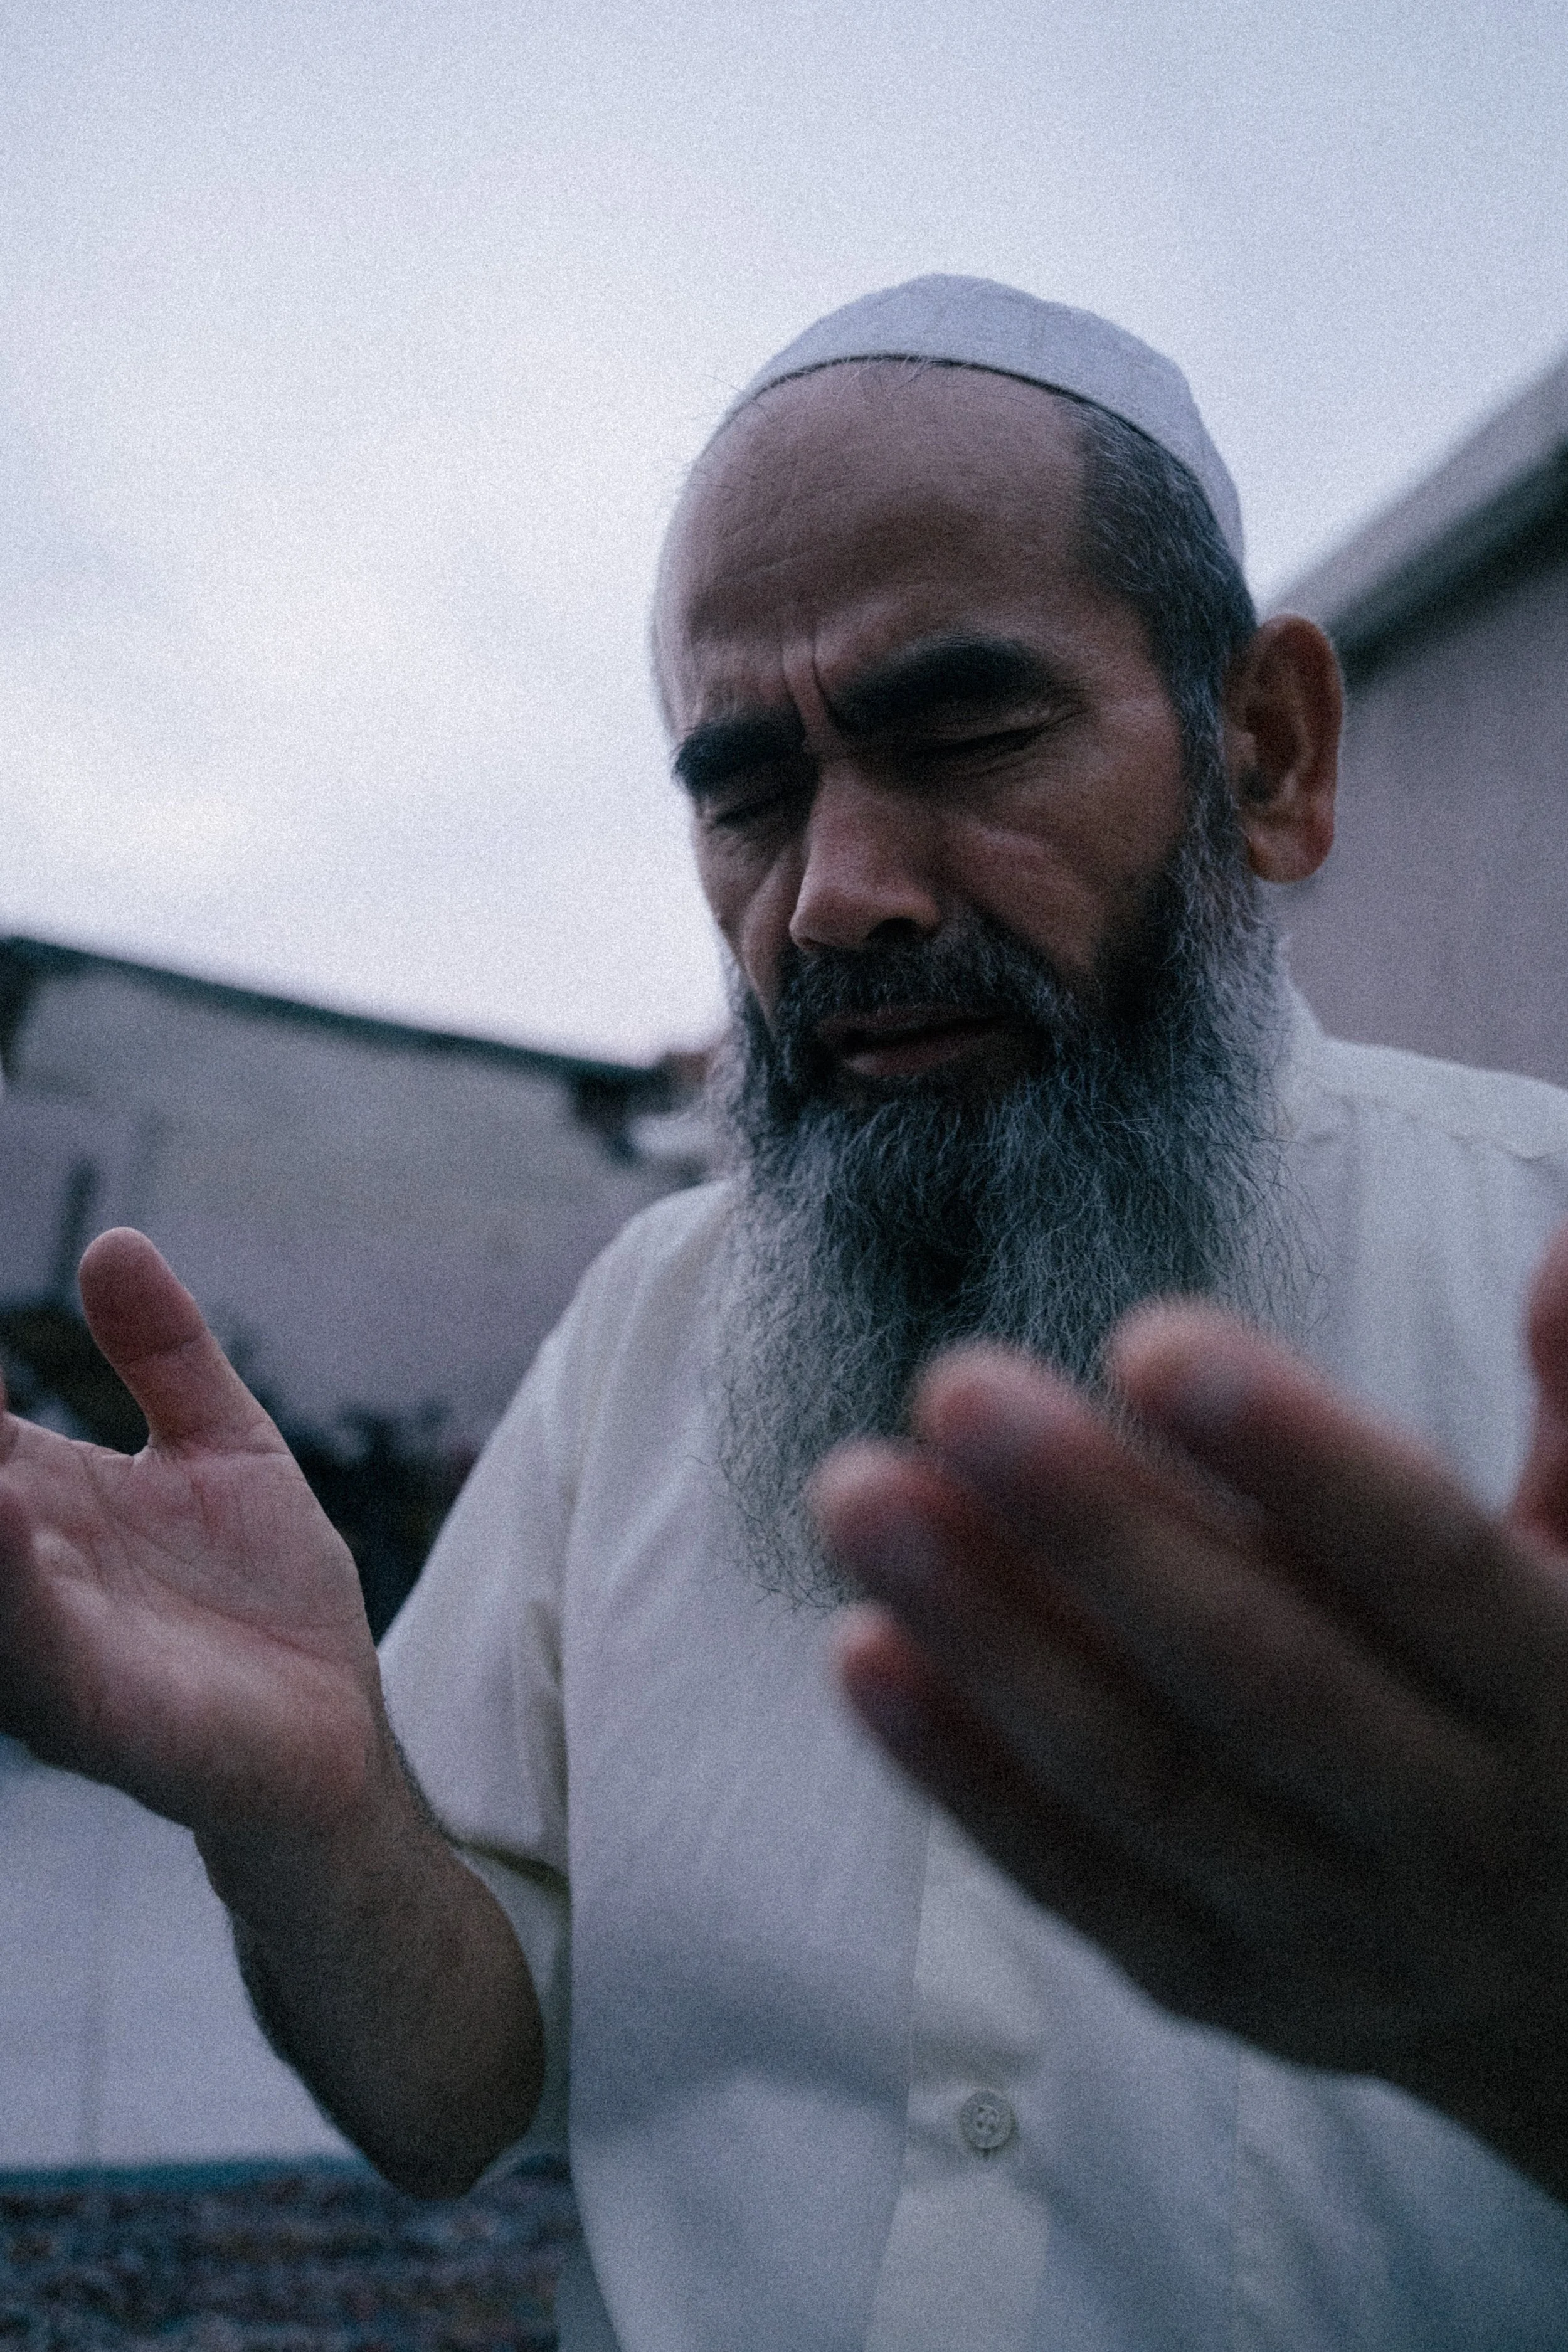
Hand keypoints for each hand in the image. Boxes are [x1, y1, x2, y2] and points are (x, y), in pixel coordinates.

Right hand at [0, 1229, 383, 1844]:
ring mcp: (48, 1649)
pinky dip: (11, 1584)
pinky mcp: (98, 1716)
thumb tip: (114, 1243)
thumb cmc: (264, 1595)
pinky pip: (35, 1649)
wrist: (334, 1731)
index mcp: (36, 1506)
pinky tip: (2, 1505)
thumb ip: (166, 1353)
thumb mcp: (225, 1447)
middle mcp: (18, 1576)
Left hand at [814, 1223, 1567, 2198]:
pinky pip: (1084, 1884)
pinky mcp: (1229, 1988)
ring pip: (1147, 1781)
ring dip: (988, 1638)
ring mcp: (1336, 1931)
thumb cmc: (1567, 1714)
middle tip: (954, 1386)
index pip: (1429, 1566)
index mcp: (1564, 1700)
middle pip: (1261, 1675)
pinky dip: (967, 1778)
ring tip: (860, 1497)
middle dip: (1098, 1529)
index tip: (1150, 1338)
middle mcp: (1456, 1830)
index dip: (1296, 1456)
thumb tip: (1559, 1253)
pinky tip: (861, 1656)